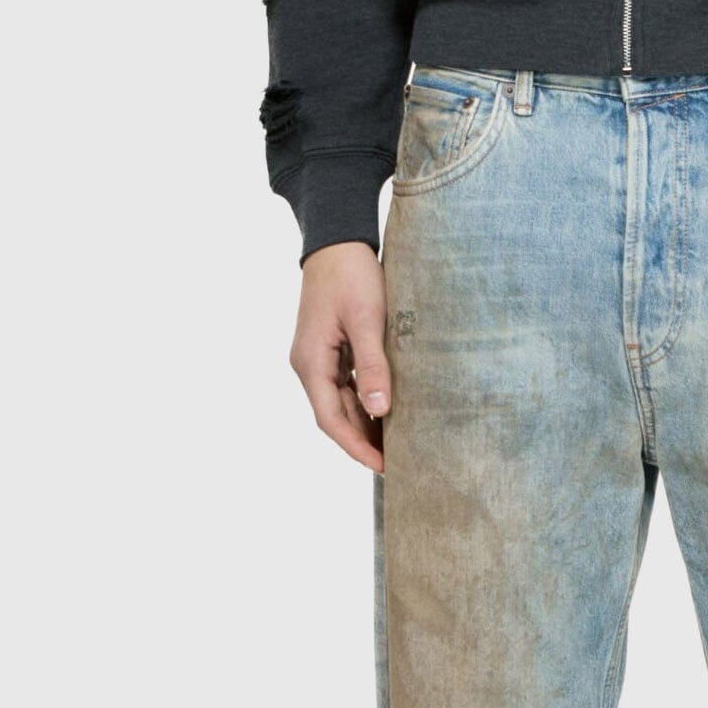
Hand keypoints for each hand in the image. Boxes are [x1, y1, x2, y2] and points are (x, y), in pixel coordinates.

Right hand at [291, 241, 390, 470]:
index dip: (355, 447)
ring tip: (397, 443)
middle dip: (362, 441)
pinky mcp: (330, 349)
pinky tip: (388, 410)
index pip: (330, 419)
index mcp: (310, 362)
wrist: (337, 240)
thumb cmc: (352, 275)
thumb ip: (373, 365)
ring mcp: (318, 357)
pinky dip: (364, 401)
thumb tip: (379, 409)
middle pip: (334, 415)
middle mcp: (308, 365)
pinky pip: (345, 385)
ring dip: (364, 423)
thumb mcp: (367, 319)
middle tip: (398, 462)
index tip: (382, 467)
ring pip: (340, 402)